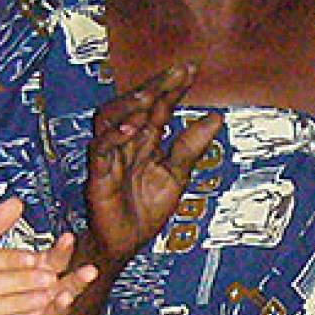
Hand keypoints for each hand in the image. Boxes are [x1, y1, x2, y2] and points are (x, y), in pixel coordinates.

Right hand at [86, 63, 222, 265]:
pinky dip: (114, 137)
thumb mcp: (176, 175)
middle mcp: (125, 143)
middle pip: (133, 105)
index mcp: (144, 140)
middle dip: (154, 86)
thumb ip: (191, 146)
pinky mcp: (98, 176)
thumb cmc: (144, 210)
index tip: (191, 69)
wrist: (125, 245)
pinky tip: (132, 127)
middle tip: (176, 72)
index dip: (172, 87)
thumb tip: (215, 117)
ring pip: (110, 120)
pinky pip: (101, 151)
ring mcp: (109, 157)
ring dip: (129, 105)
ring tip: (150, 94)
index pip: (158, 106)